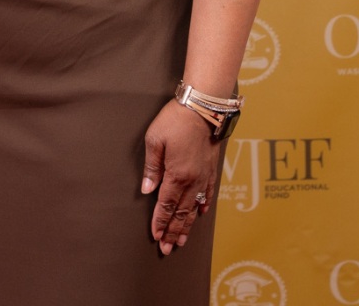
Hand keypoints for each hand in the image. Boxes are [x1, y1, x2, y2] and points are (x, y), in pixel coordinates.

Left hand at [140, 100, 218, 255]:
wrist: (204, 109)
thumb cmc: (175, 121)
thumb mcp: (154, 141)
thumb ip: (152, 168)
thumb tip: (147, 190)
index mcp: (176, 176)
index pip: (166, 206)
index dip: (160, 223)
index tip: (156, 237)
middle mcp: (192, 181)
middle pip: (181, 213)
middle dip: (173, 232)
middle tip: (167, 249)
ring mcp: (203, 177)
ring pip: (194, 209)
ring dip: (187, 226)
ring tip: (181, 241)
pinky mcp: (211, 170)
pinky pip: (207, 195)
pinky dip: (203, 208)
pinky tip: (200, 216)